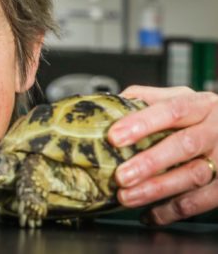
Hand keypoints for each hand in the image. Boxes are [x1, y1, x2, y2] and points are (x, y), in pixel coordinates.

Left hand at [108, 85, 217, 224]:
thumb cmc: (195, 117)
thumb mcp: (176, 99)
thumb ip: (144, 100)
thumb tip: (105, 109)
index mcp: (199, 104)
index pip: (171, 109)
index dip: (142, 123)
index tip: (114, 137)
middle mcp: (215, 129)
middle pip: (184, 144)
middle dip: (149, 162)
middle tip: (121, 176)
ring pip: (193, 175)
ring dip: (157, 189)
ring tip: (127, 197)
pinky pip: (203, 201)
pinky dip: (173, 210)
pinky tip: (150, 215)